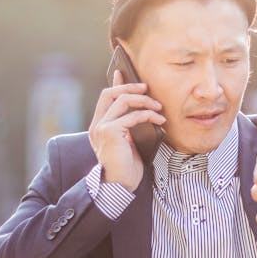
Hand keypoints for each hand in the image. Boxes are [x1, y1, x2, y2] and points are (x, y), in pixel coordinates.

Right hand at [89, 70, 164, 189]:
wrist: (120, 185)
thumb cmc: (127, 166)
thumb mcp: (128, 140)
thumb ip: (129, 124)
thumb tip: (138, 108)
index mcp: (98, 126)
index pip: (105, 97)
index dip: (116, 84)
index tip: (123, 72)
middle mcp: (97, 125)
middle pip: (111, 93)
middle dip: (131, 88)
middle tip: (147, 90)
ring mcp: (101, 128)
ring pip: (123, 101)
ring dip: (144, 101)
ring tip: (158, 109)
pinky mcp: (110, 133)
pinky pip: (132, 116)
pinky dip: (149, 116)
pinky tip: (159, 122)